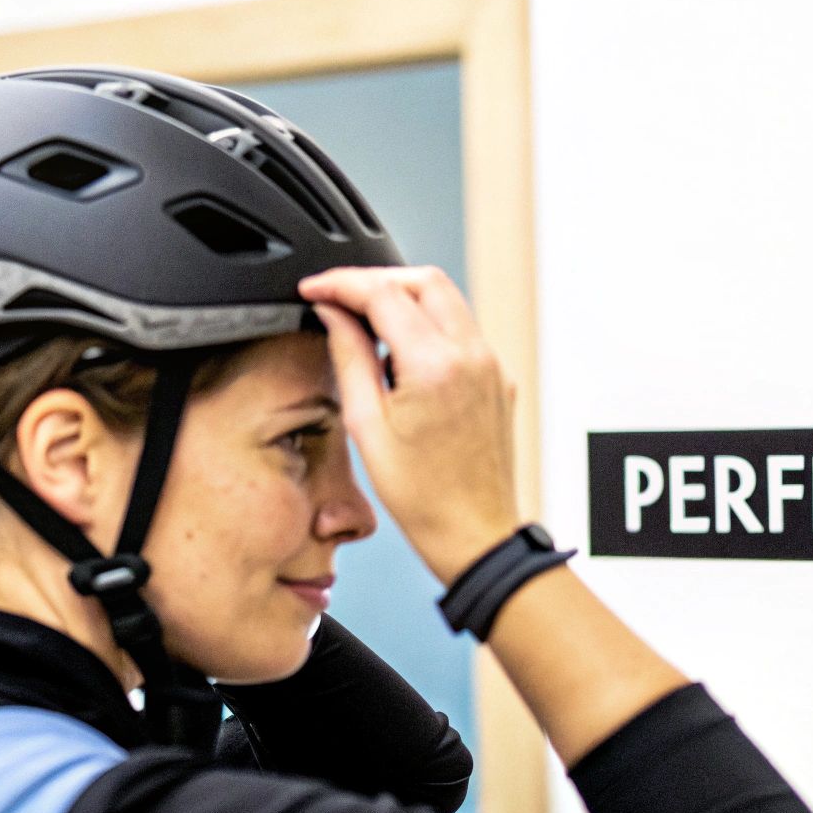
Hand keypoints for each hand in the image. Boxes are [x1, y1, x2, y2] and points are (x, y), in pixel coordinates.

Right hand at [297, 266, 520, 584]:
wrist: (474, 532)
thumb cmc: (423, 497)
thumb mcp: (366, 426)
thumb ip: (349, 357)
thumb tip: (334, 315)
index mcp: (435, 366)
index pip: (383, 293)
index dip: (341, 283)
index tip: (315, 288)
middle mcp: (472, 356)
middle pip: (423, 279)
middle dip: (376, 280)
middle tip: (339, 298)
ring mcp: (491, 365)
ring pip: (447, 299)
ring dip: (404, 298)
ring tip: (366, 326)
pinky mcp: (498, 377)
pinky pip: (462, 329)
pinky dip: (429, 325)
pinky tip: (402, 355)